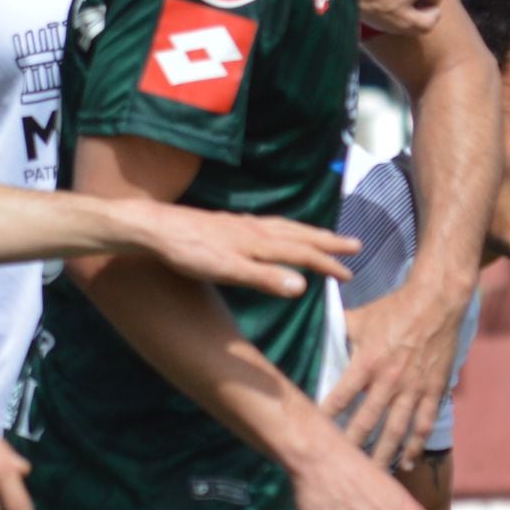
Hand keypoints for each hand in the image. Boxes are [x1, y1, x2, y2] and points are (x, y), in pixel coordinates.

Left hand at [132, 200, 358, 297]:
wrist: (154, 229)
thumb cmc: (188, 253)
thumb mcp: (228, 271)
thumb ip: (265, 279)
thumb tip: (302, 287)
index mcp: (260, 242)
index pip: (303, 253)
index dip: (327, 264)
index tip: (350, 274)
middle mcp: (256, 229)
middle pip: (301, 234)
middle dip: (328, 242)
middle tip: (355, 246)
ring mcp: (242, 224)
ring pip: (286, 226)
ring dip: (309, 232)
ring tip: (325, 236)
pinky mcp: (228, 223)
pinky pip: (269, 224)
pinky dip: (285, 228)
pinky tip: (278, 231)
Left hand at [320, 282, 467, 469]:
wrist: (437, 301)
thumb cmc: (394, 308)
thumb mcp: (359, 317)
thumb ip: (335, 332)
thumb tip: (309, 336)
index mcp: (367, 361)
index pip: (339, 397)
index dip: (324, 420)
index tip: (311, 438)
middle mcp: (389, 380)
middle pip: (365, 423)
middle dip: (350, 449)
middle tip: (337, 472)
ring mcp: (413, 388)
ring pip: (395, 431)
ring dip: (383, 456)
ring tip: (371, 478)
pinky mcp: (433, 390)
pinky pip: (424, 424)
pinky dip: (416, 445)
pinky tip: (407, 462)